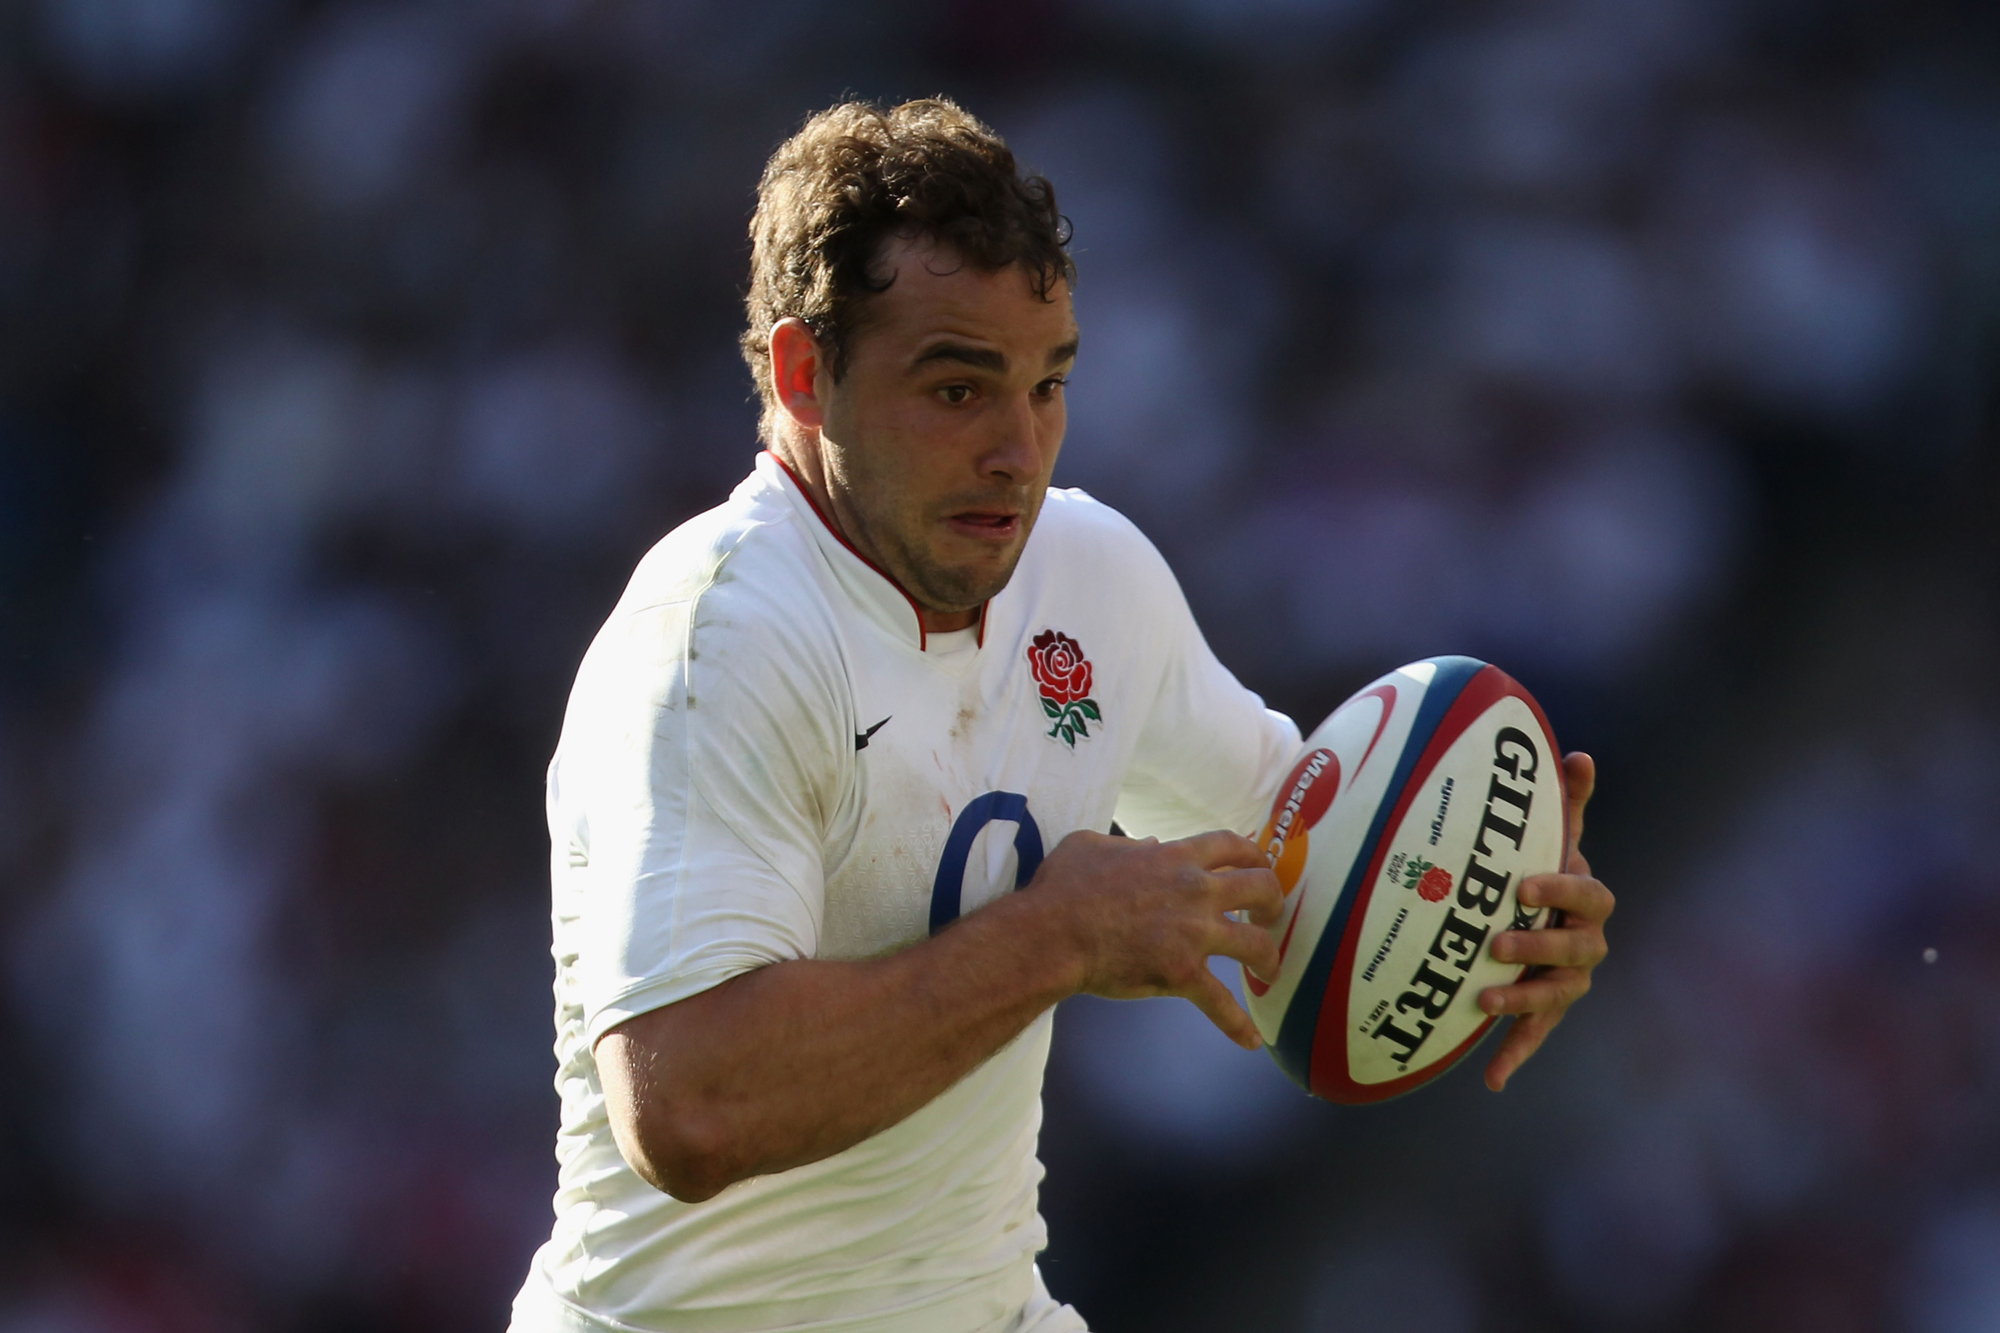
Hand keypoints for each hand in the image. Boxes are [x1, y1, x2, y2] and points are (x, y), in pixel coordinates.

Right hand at [1032, 828, 1283, 1049]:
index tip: (1258, 866)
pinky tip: (1251, 1041)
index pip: (1232, 846)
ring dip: (1268, 959)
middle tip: (1268, 916)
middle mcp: (1197, 891)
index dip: (1252, 855)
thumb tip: (1150, 847)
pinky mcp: (1183, 974)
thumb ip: (1127, 845)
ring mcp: (1194, 934)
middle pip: (1261, 887)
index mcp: (1177, 857)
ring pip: (1256, 944)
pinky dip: (1237, 1025)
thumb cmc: (1063, 887)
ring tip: (1268, 971)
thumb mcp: (1091, 845)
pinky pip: (1221, 1003)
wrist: (1052, 933)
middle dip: (1273, 901)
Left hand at [1477, 752, 1611, 1091]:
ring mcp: (1565, 982)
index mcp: (1586, 902)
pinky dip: (1514, 1056)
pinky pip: (1533, 1037)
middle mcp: (1584, 945)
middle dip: (1537, 948)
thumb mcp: (1548, 838)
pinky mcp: (1541, 1014)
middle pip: (1574, 951)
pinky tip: (1491, 1079)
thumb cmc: (1537, 870)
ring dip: (1523, 1001)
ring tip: (1483, 1001)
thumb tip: (1578, 753)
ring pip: (1555, 997)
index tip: (1523, 888)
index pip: (1588, 896)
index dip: (1561, 892)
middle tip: (1495, 943)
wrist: (1534, 915)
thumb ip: (1565, 802)